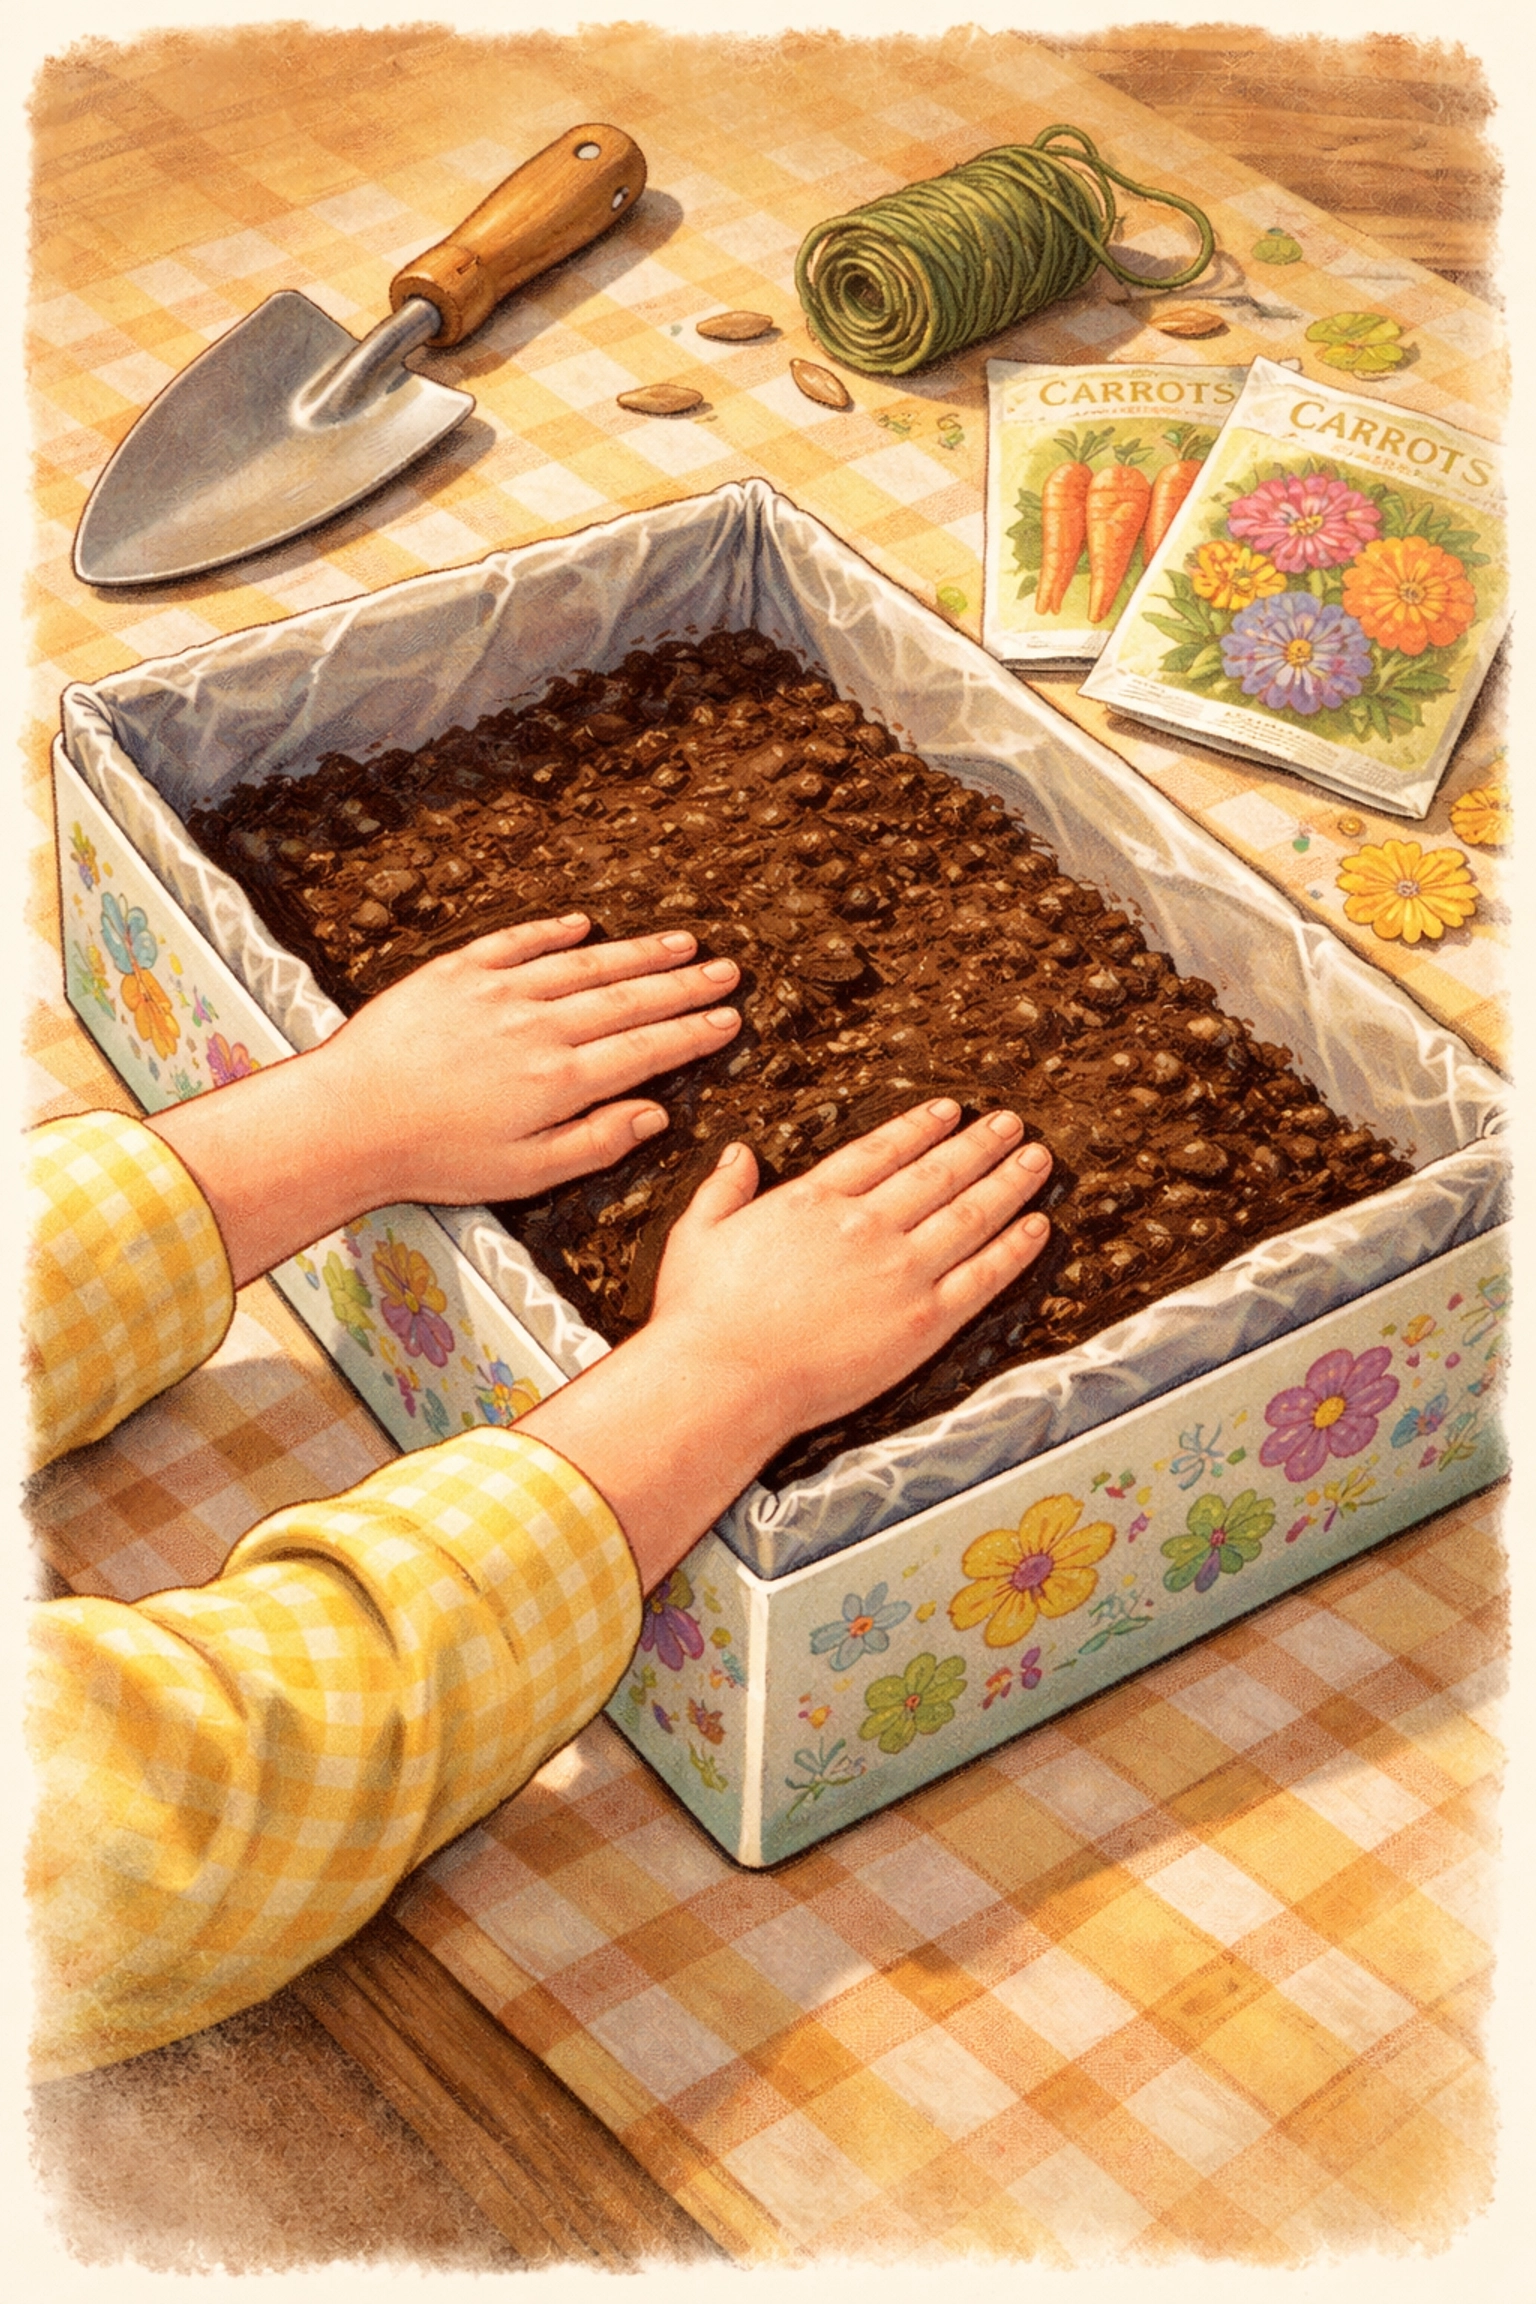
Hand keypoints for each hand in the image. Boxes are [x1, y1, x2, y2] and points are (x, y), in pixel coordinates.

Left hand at [314, 914, 740, 1207]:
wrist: (350, 1117)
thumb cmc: (434, 1157)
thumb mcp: (525, 1174)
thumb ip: (596, 1143)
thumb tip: (656, 1116)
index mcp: (561, 1081)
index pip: (646, 1049)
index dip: (693, 1032)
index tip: (729, 1018)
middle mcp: (539, 1027)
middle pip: (628, 998)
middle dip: (684, 984)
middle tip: (728, 970)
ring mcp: (499, 992)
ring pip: (584, 964)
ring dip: (637, 952)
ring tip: (681, 944)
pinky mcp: (457, 973)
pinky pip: (519, 942)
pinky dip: (555, 931)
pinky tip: (585, 925)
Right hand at [521, 1098, 1051, 1589]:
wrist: (724, 1378)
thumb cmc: (700, 1316)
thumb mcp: (698, 1235)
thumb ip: (723, 1189)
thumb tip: (740, 1154)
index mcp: (814, 1200)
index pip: (882, 1151)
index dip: (920, 1128)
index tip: (948, 1112)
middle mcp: (866, 1226)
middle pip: (938, 1173)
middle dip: (980, 1145)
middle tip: (1011, 1124)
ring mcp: (900, 1272)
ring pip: (970, 1214)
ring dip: (1009, 1182)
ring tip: (1036, 1159)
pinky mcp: (923, 1321)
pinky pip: (982, 1276)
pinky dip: (1014, 1249)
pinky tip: (1037, 1226)